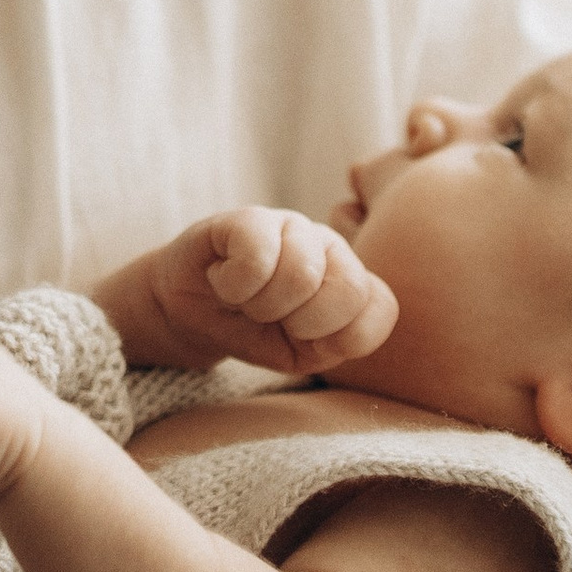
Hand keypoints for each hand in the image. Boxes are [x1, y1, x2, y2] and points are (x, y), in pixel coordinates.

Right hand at [104, 207, 399, 376]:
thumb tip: (347, 326)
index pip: (380, 306)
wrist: (191, 313)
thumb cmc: (253, 331)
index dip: (339, 337)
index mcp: (350, 279)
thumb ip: (340, 343)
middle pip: (349, 288)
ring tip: (246, 300)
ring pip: (302, 273)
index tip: (304, 339)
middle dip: (304, 321)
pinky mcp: (248, 217)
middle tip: (272, 319)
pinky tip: (225, 280)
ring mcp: (291, 225)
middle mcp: (329, 246)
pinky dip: (235, 285)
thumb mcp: (302, 354)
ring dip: (262, 304)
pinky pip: (257, 255)